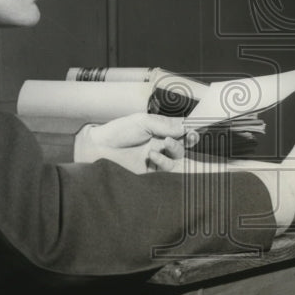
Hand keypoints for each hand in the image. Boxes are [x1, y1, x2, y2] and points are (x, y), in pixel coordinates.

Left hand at [73, 113, 198, 173]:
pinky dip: (163, 161)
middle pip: (183, 145)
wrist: (99, 148)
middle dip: (190, 141)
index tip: (195, 129)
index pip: (181, 131)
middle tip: (190, 137)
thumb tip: (185, 128)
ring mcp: (157, 159)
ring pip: (177, 158)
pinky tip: (153, 155)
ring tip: (164, 145)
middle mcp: (161, 145)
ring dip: (175, 150)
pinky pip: (166, 169)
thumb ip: (164, 125)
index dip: (190, 131)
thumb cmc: (118, 131)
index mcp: (160, 131)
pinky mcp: (151, 173)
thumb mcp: (142, 121)